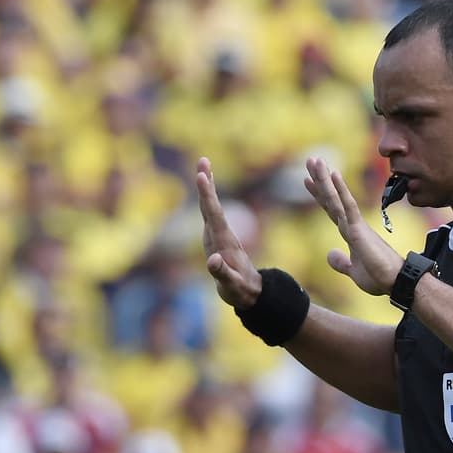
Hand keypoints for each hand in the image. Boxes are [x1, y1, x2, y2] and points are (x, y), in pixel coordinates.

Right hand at [195, 157, 260, 308]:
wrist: (252, 292)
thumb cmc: (241, 290)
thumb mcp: (232, 285)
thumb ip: (223, 273)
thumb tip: (212, 260)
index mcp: (224, 241)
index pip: (213, 214)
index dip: (207, 195)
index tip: (201, 176)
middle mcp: (222, 235)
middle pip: (212, 206)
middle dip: (206, 184)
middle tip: (202, 161)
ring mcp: (219, 236)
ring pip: (210, 208)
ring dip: (206, 189)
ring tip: (202, 169)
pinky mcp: (216, 240)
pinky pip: (209, 216)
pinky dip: (206, 202)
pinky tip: (204, 191)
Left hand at [303, 157, 402, 296]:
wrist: (396, 282)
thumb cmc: (380, 277)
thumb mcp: (353, 271)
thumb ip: (341, 262)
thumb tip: (329, 254)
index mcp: (350, 233)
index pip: (331, 209)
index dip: (320, 194)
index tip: (308, 180)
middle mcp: (352, 225)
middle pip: (331, 199)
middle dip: (320, 179)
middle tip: (310, 160)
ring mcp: (355, 225)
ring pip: (336, 198)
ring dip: (325, 179)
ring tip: (315, 160)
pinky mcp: (359, 230)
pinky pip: (348, 206)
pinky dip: (340, 191)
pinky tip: (334, 174)